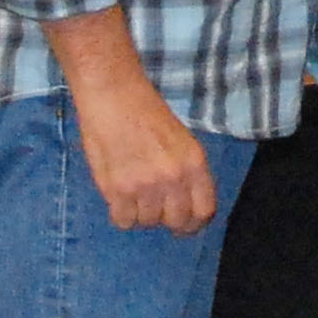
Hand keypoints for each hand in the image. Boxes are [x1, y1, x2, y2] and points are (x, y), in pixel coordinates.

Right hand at [45, 13, 217, 232]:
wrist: (113, 95)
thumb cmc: (147, 112)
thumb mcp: (182, 140)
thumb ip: (187, 172)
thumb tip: (185, 204)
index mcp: (194, 163)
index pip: (204, 211)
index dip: (194, 222)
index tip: (184, 223)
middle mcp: (173, 178)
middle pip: (176, 222)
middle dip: (167, 220)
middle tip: (155, 210)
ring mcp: (144, 186)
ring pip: (148, 222)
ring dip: (141, 213)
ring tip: (133, 193)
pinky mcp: (117, 190)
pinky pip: (123, 220)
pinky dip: (121, 213)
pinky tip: (118, 198)